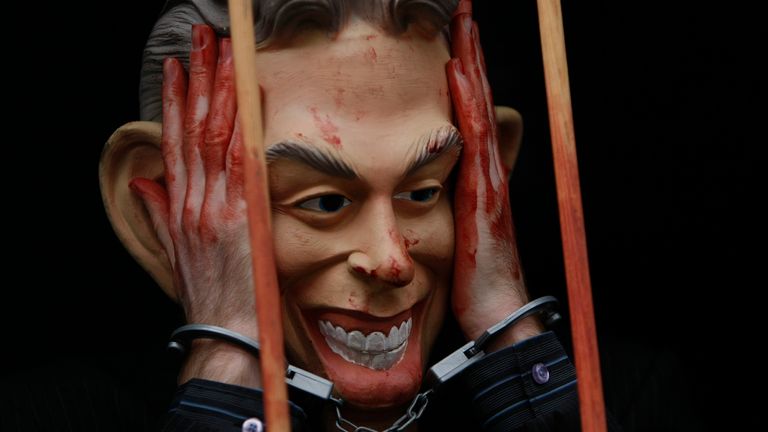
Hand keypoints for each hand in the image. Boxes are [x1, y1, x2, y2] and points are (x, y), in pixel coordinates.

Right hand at [129, 25, 259, 383]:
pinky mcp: (241, 217)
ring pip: (215, 137)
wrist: (224, 331)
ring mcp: (216, 207)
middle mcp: (193, 201)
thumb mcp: (176, 253)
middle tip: (201, 41)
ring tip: (222, 55)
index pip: (175, 142)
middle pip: (194, 129)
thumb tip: (148, 185)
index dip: (175, 102)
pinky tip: (246, 99)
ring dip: (220, 92)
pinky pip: (242, 162)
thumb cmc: (206, 296)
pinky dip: (243, 128)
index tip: (177, 68)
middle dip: (198, 80)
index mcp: (179, 207)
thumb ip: (161, 214)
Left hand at [447, 7, 542, 348]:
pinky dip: (468, 103)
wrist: (496, 309)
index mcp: (480, 174)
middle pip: (481, 100)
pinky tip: (458, 74)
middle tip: (464, 13)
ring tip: (464, 26)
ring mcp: (490, 177)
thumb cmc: (476, 274)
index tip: (456, 39)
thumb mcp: (462, 227)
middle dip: (472, 54)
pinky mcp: (485, 192)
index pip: (473, 113)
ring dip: (473, 65)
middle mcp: (489, 168)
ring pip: (481, 110)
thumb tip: (444, 178)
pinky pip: (475, 139)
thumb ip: (457, 198)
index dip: (467, 74)